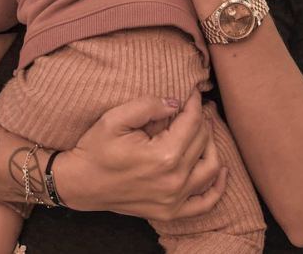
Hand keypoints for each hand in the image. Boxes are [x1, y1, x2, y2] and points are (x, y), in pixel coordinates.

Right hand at [54, 89, 227, 221]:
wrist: (81, 183)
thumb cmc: (95, 148)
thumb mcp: (116, 117)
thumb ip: (148, 105)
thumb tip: (176, 103)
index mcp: (162, 156)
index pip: (191, 123)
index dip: (194, 103)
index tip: (194, 92)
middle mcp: (174, 181)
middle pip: (202, 142)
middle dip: (201, 119)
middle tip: (194, 106)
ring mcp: (173, 200)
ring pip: (210, 168)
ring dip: (212, 145)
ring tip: (204, 129)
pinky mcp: (170, 212)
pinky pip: (205, 203)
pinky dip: (217, 187)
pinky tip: (221, 170)